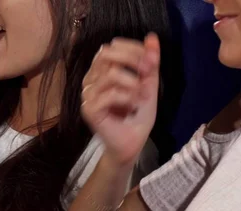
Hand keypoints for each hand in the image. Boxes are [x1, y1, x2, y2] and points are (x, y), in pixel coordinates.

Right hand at [81, 33, 160, 166]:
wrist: (132, 143)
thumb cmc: (137, 115)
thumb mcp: (148, 84)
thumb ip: (149, 63)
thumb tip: (152, 37)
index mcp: (101, 71)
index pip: (111, 47)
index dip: (133, 49)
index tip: (151, 62)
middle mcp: (91, 80)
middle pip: (106, 54)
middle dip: (132, 60)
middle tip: (148, 73)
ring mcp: (88, 95)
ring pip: (110, 74)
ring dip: (133, 83)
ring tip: (142, 95)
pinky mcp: (89, 110)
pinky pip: (109, 94)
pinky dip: (127, 97)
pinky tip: (133, 105)